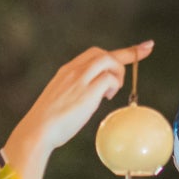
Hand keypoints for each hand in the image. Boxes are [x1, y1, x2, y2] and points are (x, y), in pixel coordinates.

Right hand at [18, 42, 154, 154]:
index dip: (120, 52)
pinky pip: (109, 78)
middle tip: (137, 65)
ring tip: (113, 91)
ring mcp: (79, 79)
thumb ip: (76, 92)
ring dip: (117, 72)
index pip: (94, 54)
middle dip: (124, 56)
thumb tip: (93, 97)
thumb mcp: (61, 99)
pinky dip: (114, 85)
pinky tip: (108, 96)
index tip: (141, 48)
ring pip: (107, 59)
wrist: (37, 130)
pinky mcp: (86, 92)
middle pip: (102, 53)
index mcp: (66, 71)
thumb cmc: (48, 122)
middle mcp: (73, 71)